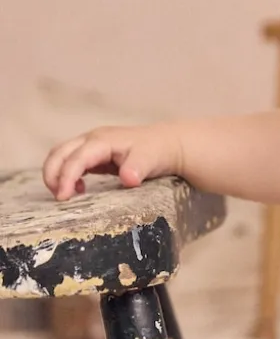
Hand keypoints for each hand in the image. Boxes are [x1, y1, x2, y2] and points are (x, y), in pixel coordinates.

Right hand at [43, 122, 182, 201]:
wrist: (168, 144)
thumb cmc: (158, 152)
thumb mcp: (150, 160)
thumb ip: (137, 168)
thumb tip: (128, 179)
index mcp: (102, 141)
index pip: (76, 158)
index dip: (67, 177)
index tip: (63, 197)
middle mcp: (92, 140)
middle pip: (60, 153)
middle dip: (53, 174)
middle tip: (59, 198)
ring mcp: (92, 145)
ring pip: (62, 155)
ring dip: (57, 174)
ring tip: (65, 196)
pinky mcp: (95, 154)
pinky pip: (72, 161)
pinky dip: (68, 175)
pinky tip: (80, 190)